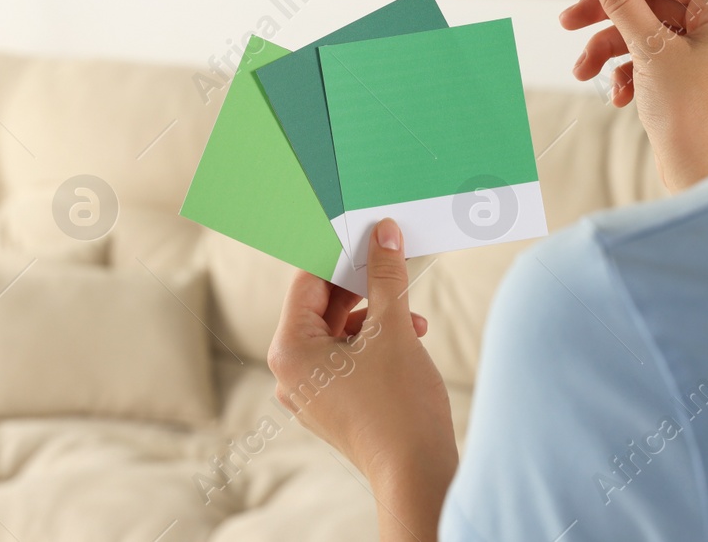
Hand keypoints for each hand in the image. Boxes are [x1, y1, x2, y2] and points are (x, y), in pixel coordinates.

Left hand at [267, 219, 456, 540]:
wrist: (418, 476)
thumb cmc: (399, 406)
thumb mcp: (394, 329)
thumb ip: (385, 275)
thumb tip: (383, 232)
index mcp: (290, 349)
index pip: (307, 282)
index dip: (340, 256)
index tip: (368, 236)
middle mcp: (290, 372)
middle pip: (322, 307)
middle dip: (363, 288)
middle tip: (394, 265)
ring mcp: (310, 392)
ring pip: (338, 332)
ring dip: (376, 316)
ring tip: (412, 317)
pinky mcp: (332, 404)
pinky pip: (345, 358)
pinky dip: (374, 343)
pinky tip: (408, 338)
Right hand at [560, 0, 707, 190]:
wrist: (704, 175)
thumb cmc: (694, 115)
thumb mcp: (650, 48)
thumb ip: (621, 0)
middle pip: (653, 4)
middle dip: (609, 19)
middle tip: (569, 22)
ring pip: (648, 33)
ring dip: (611, 50)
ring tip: (584, 72)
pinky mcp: (695, 77)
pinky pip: (654, 57)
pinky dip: (630, 71)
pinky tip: (619, 94)